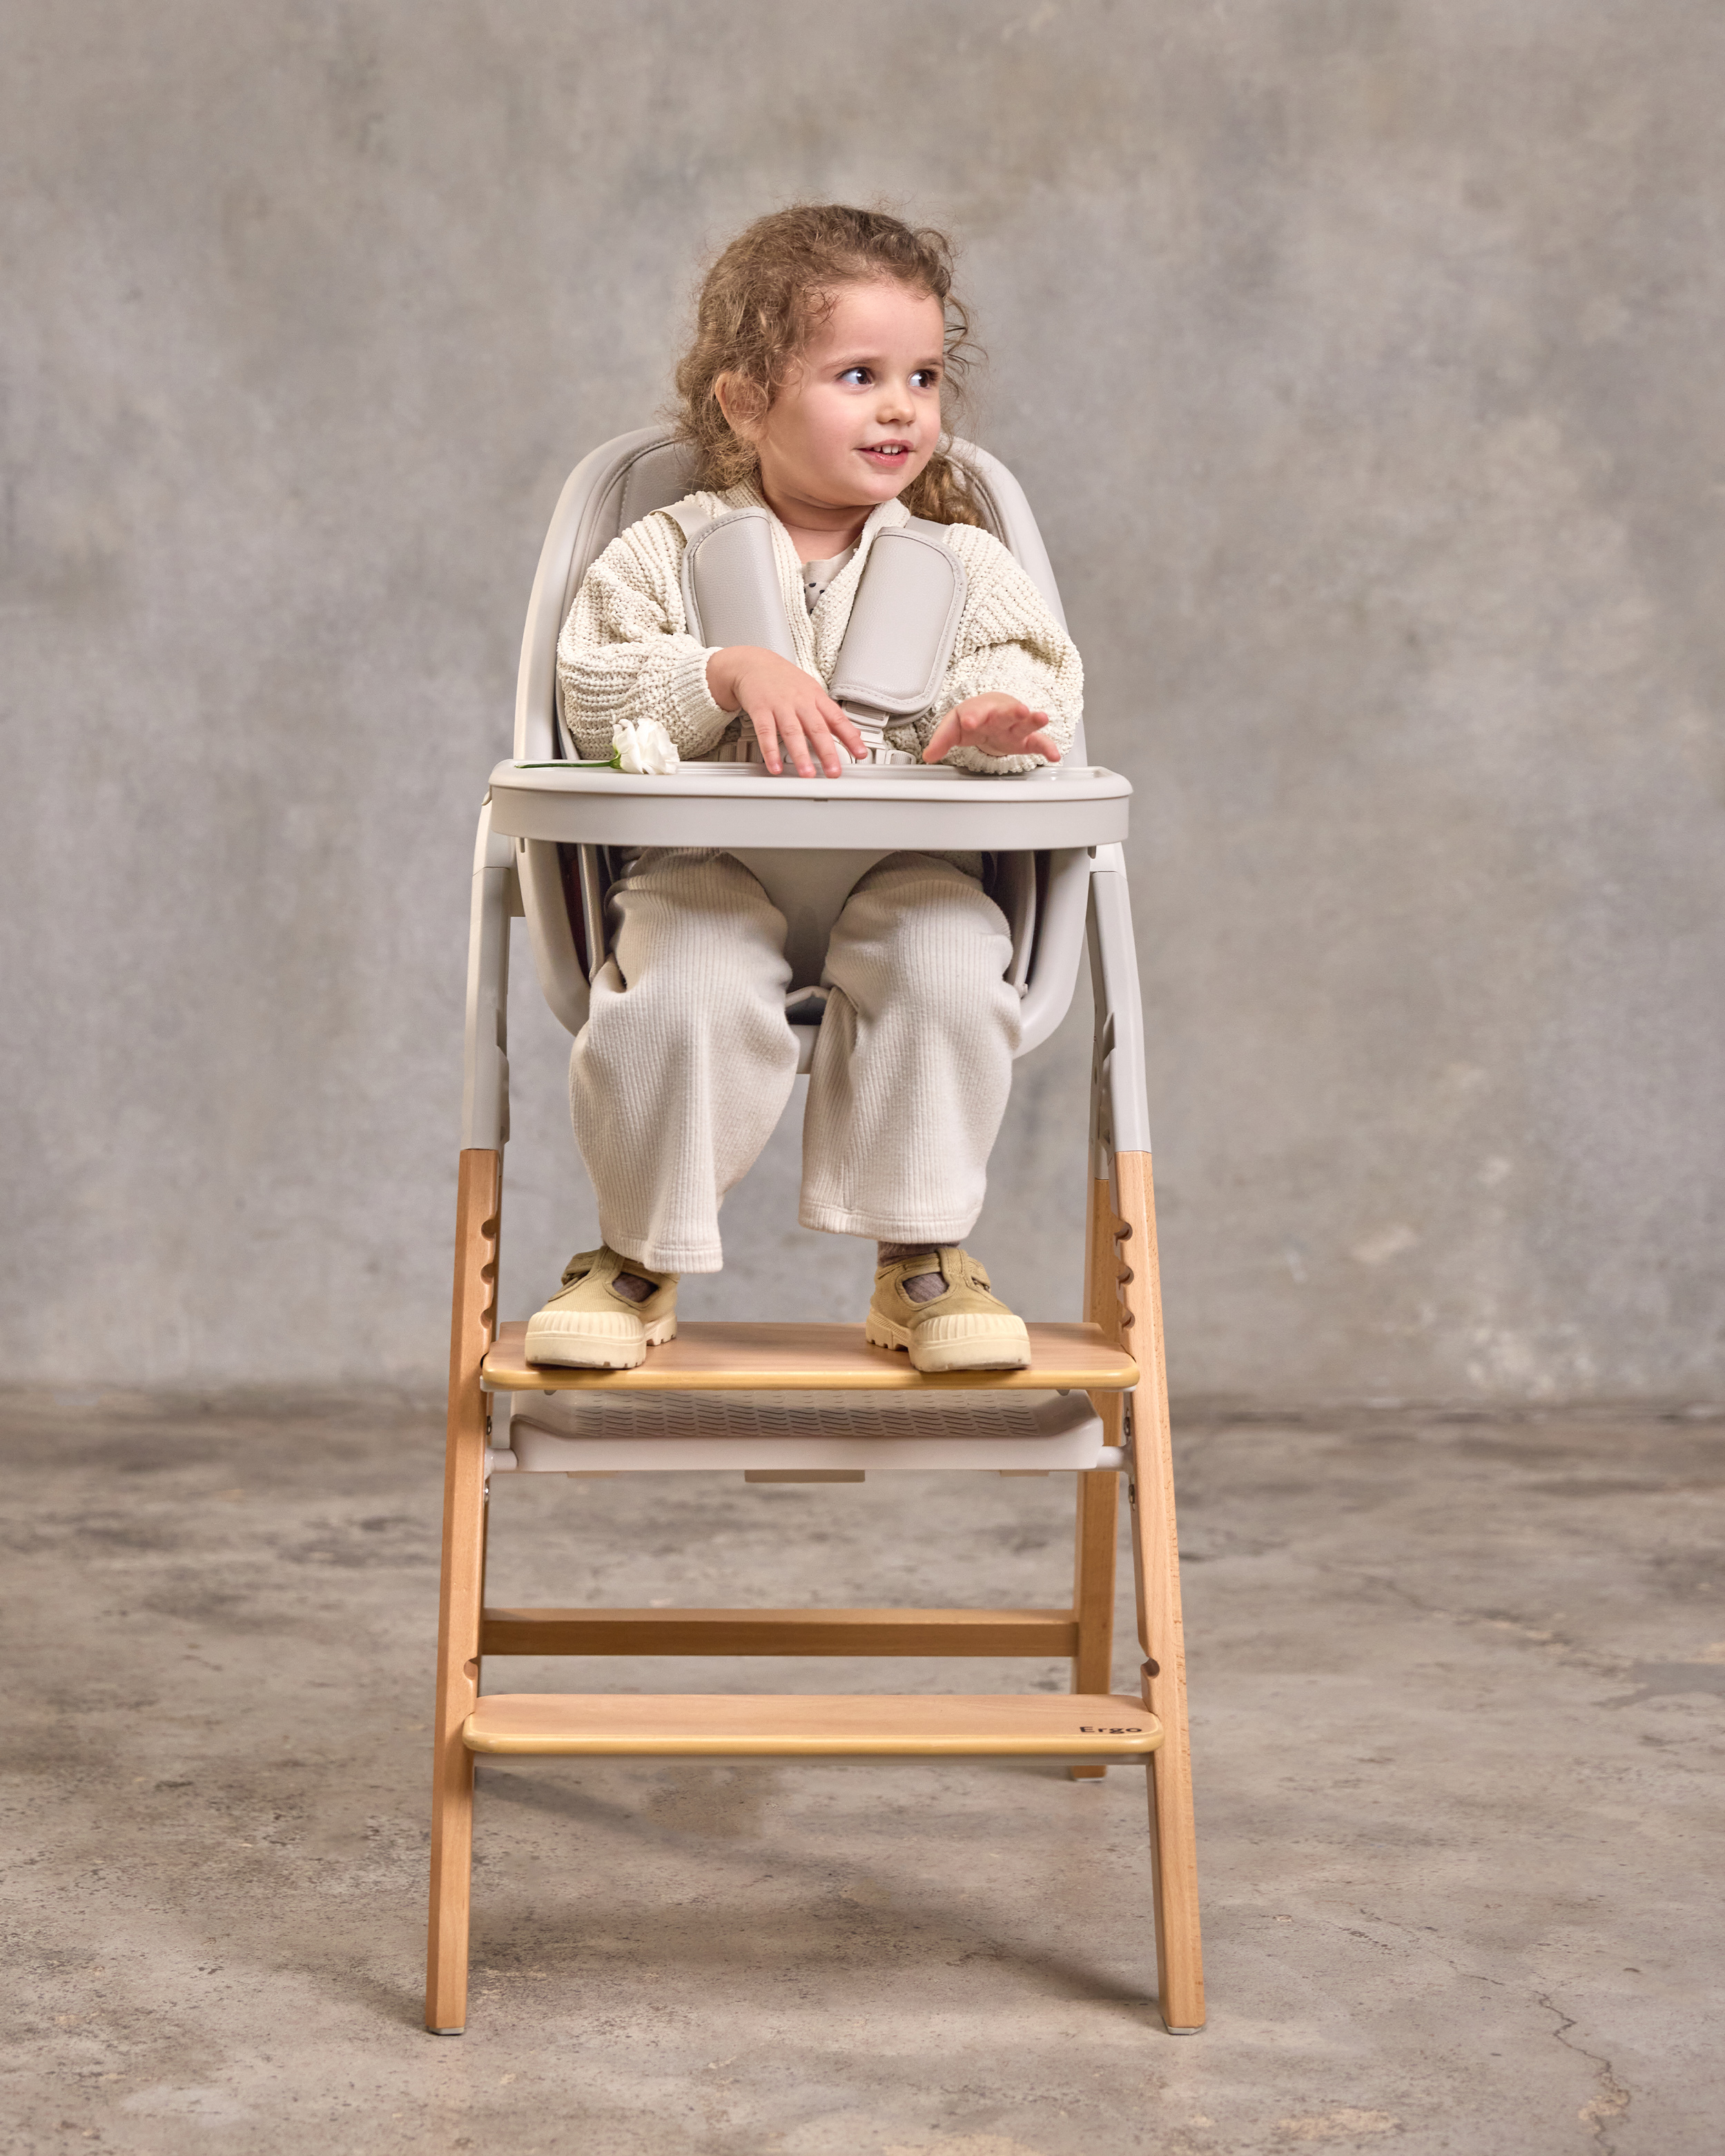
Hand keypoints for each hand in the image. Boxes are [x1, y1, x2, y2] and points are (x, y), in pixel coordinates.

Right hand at [706, 647, 865, 777]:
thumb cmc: (784, 680)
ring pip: (792, 731)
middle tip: (833, 771)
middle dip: (827, 752)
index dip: (850, 736)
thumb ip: (830, 715)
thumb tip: (853, 733)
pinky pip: (765, 732)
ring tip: (807, 773)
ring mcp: (780, 705)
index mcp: (815, 696)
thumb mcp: (812, 691)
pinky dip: (770, 751)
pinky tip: (775, 766)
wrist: (754, 663)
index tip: (860, 753)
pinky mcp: (760, 709)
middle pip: (816, 728)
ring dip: (800, 755)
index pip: (837, 718)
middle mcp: (800, 701)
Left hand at [921, 693, 1061, 766]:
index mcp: (979, 711)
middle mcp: (999, 716)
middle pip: (1005, 712)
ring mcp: (1014, 727)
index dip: (973, 717)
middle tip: (1019, 709)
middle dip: (1011, 711)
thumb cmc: (974, 717)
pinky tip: (1054, 755)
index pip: (975, 712)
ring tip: (1041, 718)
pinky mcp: (1026, 739)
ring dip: (1033, 720)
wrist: (992, 709)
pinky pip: (1038, 743)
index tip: (970, 722)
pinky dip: (1047, 748)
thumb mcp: (954, 727)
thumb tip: (929, 755)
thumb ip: (942, 740)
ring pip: (1025, 722)